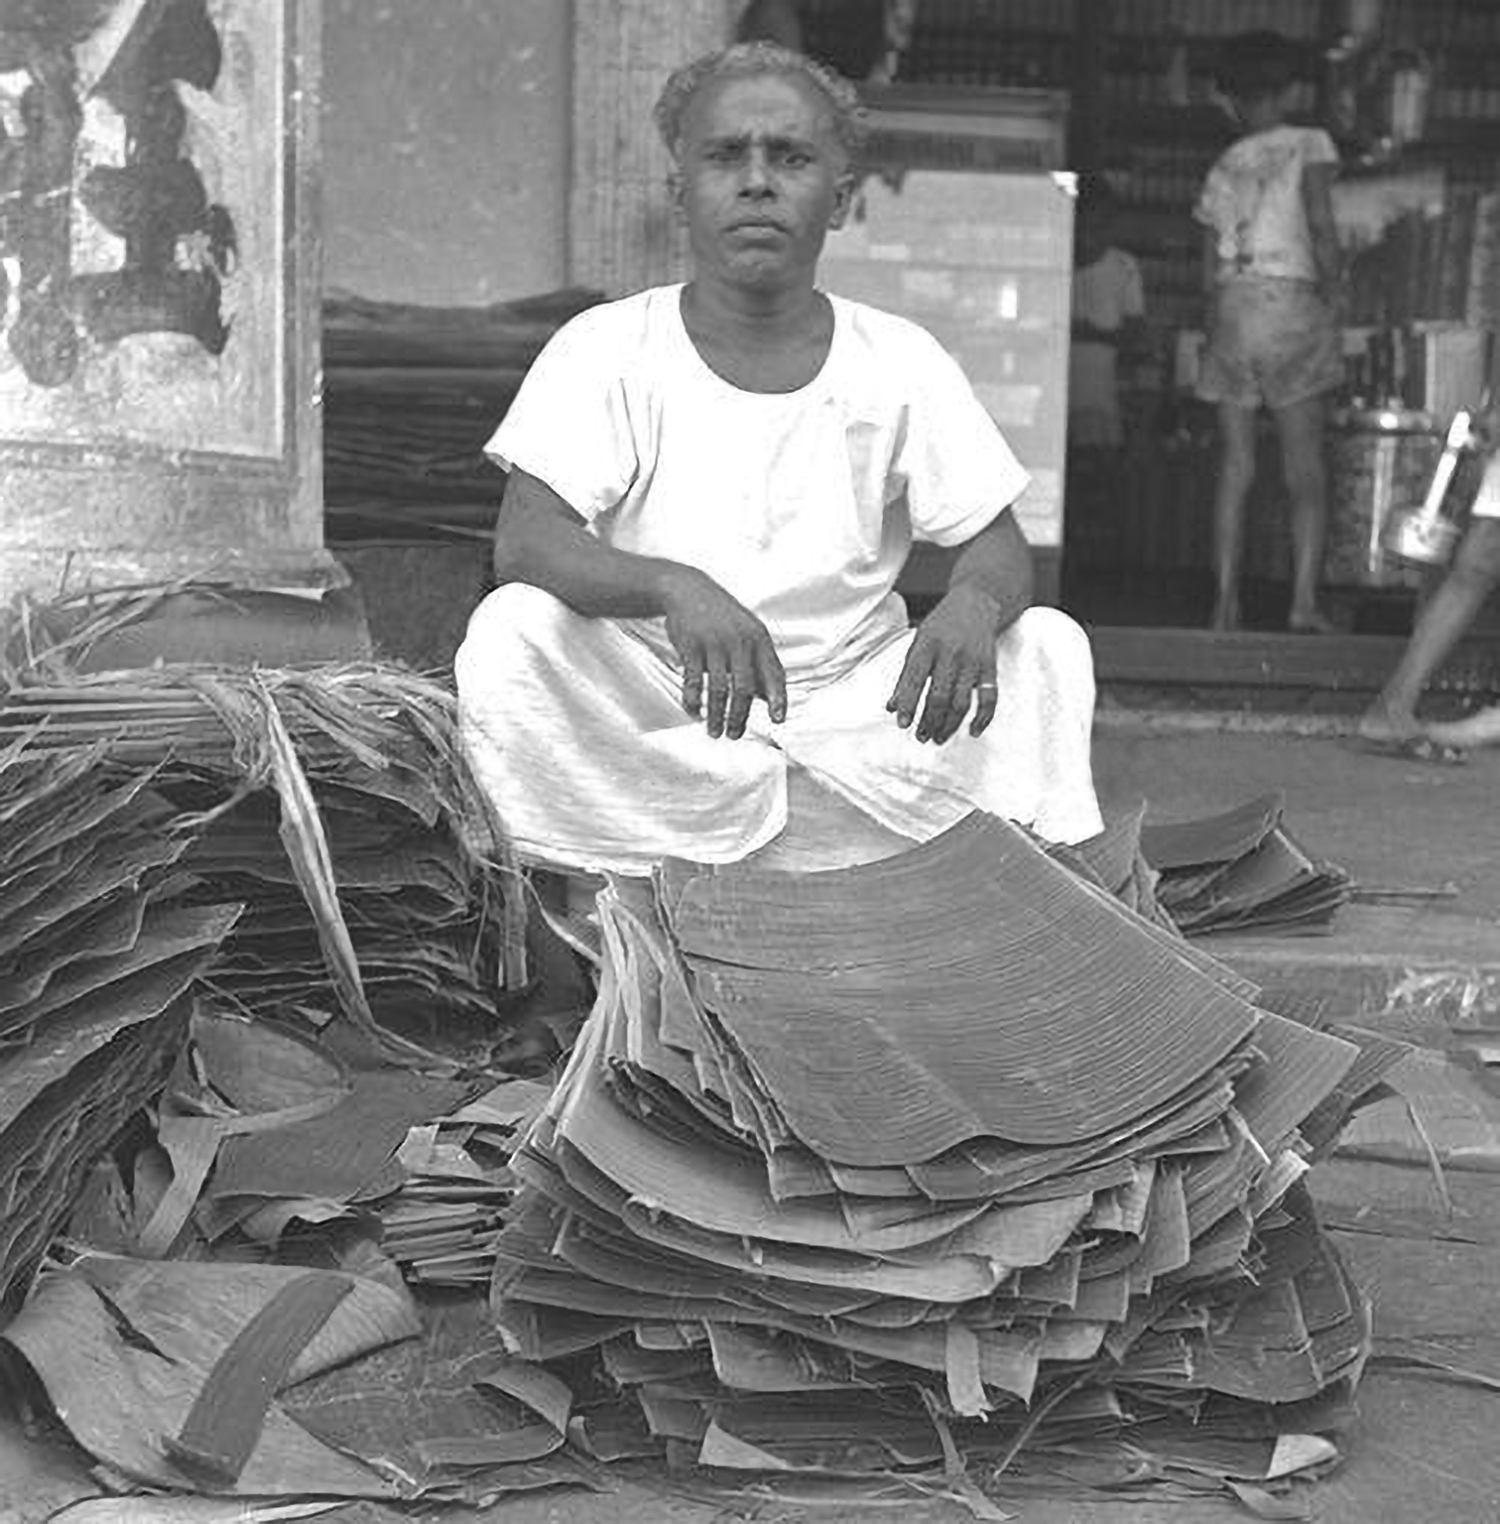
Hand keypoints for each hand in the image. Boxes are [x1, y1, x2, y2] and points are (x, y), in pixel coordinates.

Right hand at [660, 566, 785, 739]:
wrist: (686, 590)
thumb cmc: (722, 617)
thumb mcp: (747, 631)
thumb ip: (759, 662)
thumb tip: (770, 698)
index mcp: (758, 638)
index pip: (773, 673)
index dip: (778, 699)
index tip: (778, 719)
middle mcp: (739, 641)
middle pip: (744, 689)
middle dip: (739, 717)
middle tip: (734, 734)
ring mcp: (714, 643)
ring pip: (718, 689)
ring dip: (716, 715)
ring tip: (714, 731)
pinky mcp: (690, 646)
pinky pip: (692, 681)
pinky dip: (693, 701)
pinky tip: (694, 712)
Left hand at [886, 582, 1000, 743]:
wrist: (976, 603)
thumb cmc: (941, 626)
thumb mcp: (918, 642)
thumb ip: (906, 675)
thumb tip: (892, 707)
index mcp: (927, 645)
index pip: (914, 679)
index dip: (908, 704)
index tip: (902, 723)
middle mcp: (950, 653)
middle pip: (938, 696)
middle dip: (929, 721)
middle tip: (921, 737)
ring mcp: (972, 661)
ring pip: (961, 701)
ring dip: (949, 724)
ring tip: (938, 738)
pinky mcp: (990, 666)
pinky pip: (989, 697)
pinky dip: (982, 717)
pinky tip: (972, 730)